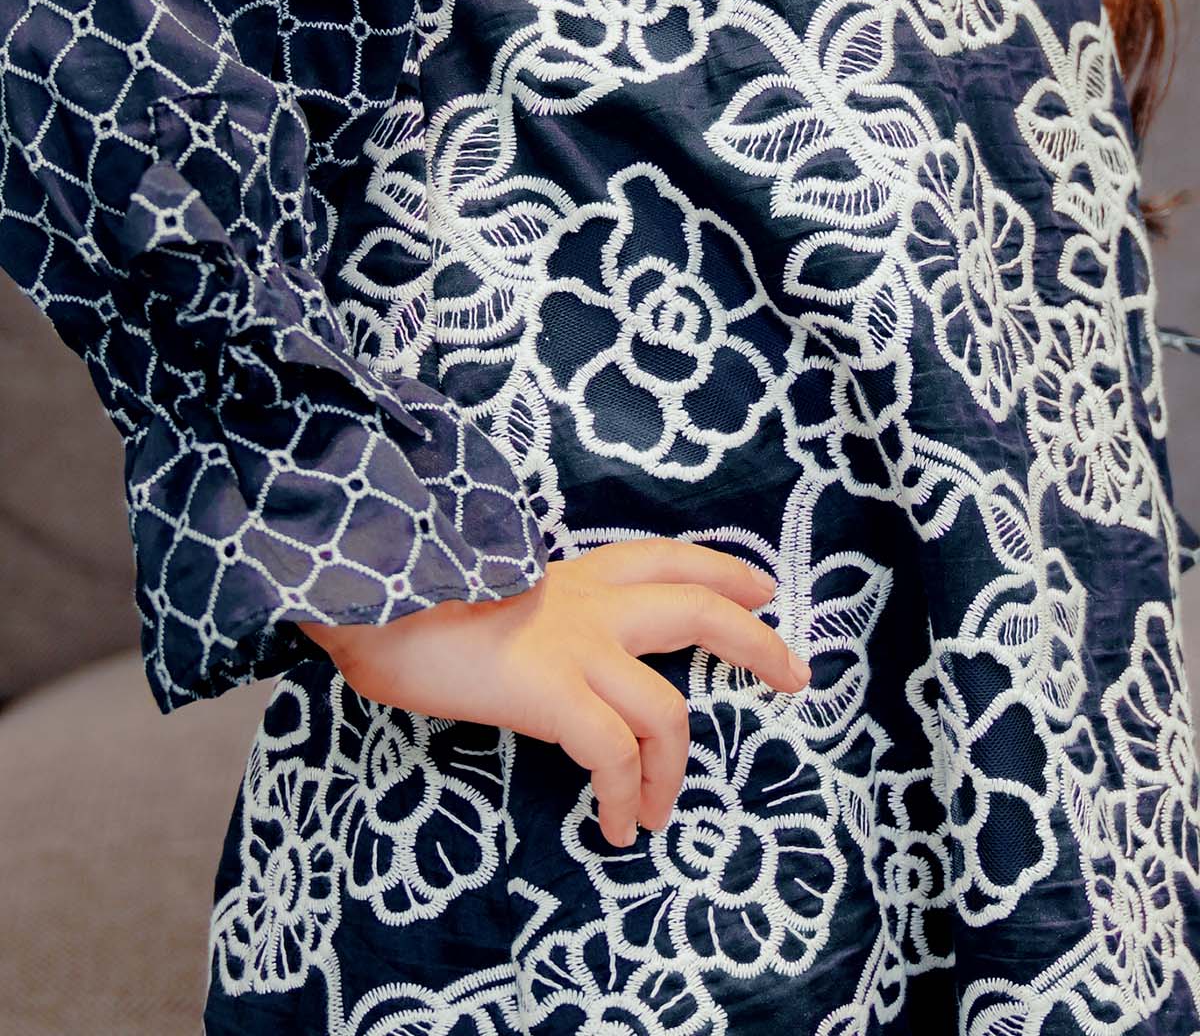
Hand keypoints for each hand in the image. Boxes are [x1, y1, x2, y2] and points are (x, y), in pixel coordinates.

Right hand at [294, 535, 807, 847]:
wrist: (373, 600)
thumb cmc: (416, 599)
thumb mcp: (488, 586)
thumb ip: (532, 609)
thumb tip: (542, 653)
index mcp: (576, 572)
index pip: (668, 557)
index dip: (723, 570)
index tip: (760, 588)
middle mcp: (589, 603)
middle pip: (702, 612)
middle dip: (757, 646)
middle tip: (793, 676)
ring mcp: (576, 648)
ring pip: (668, 712)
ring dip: (673, 774)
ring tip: (654, 814)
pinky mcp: (552, 693)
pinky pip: (614, 757)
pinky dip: (622, 799)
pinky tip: (612, 827)